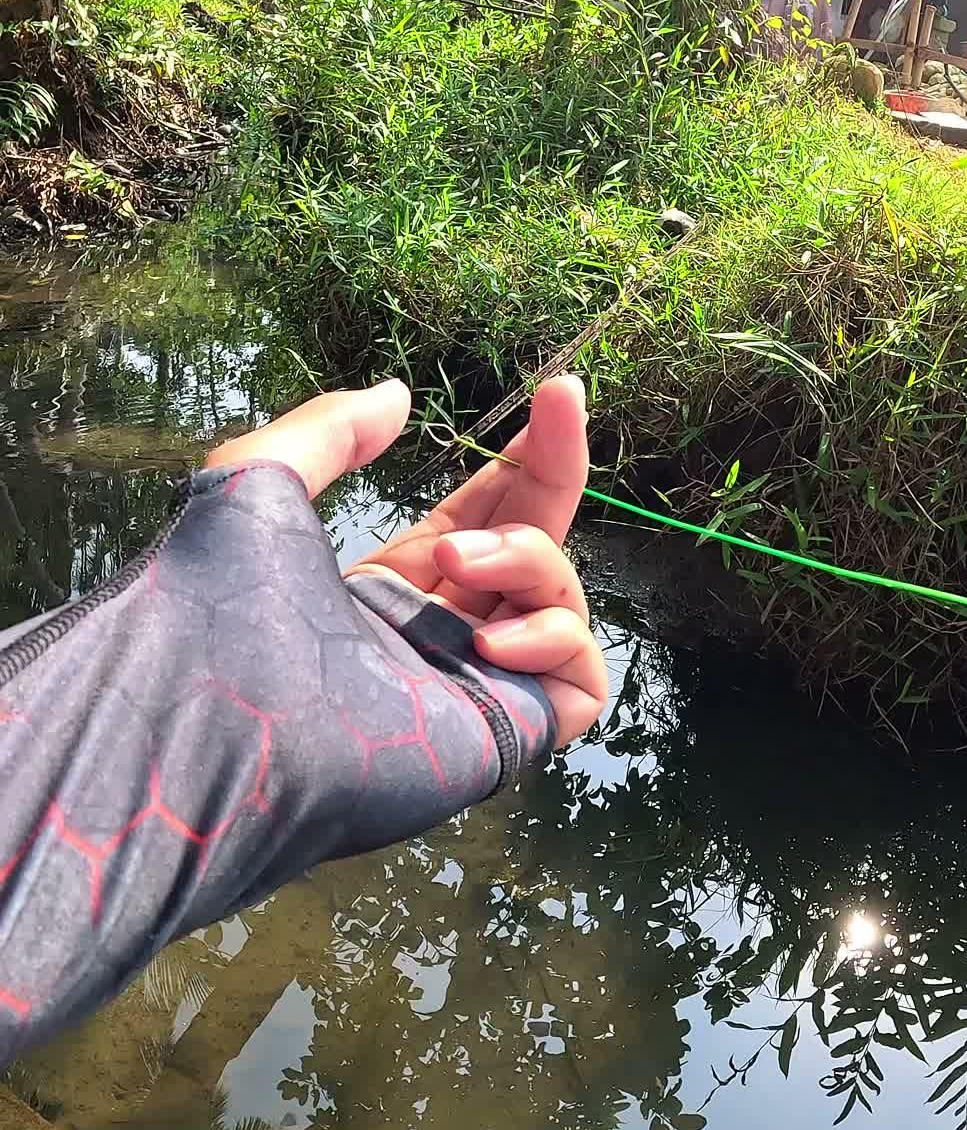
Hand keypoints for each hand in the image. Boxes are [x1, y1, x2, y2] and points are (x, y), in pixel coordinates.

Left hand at [206, 376, 606, 747]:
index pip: (483, 516)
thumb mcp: (261, 483)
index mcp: (389, 585)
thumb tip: (399, 394)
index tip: (551, 398)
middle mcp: (438, 632)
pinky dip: (557, 639)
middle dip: (554, 469)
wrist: (223, 721)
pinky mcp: (501, 734)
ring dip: (528, 556)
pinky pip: (580, 680)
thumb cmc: (228, 607)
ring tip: (453, 561)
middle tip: (563, 399)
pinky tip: (490, 639)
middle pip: (535, 543)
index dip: (520, 461)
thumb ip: (331, 429)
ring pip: (558, 599)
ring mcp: (473, 684)